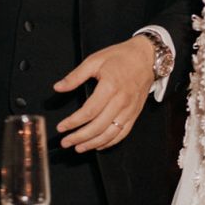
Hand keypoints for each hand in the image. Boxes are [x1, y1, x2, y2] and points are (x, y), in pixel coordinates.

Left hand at [53, 36, 154, 151]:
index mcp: (109, 87)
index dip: (73, 122)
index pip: (88, 111)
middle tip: (65, 142)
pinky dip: (110, 142)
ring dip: (93, 144)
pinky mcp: (135, 113)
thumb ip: (75, 76)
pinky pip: (122, 133)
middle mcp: (121, 101)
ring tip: (79, 148)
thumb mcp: (94, 60)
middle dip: (79, 137)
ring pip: (110, 133)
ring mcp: (129, 109)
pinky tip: (98, 145)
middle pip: (98, 126)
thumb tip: (58, 87)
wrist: (146, 57)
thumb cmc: (119, 57)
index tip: (61, 128)